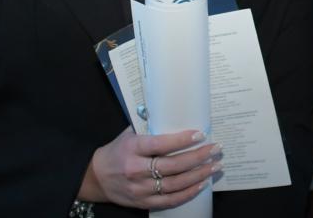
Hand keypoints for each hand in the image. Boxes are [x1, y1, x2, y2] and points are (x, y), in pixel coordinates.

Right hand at [79, 127, 219, 209]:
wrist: (96, 178)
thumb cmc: (117, 151)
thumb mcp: (128, 134)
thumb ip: (148, 126)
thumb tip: (171, 110)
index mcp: (132, 148)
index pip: (160, 144)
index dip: (181, 140)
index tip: (200, 134)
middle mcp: (136, 169)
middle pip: (172, 166)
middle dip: (198, 158)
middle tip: (215, 150)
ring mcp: (140, 188)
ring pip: (174, 184)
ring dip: (198, 176)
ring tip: (214, 167)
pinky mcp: (143, 202)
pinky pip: (169, 200)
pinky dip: (187, 193)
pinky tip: (201, 184)